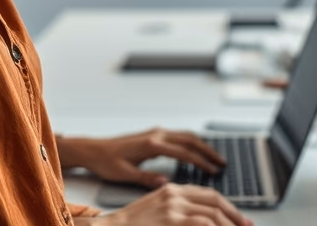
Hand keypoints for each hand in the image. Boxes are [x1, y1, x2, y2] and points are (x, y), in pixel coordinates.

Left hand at [59, 128, 226, 187]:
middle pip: (190, 139)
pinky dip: (191, 143)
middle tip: (222, 163)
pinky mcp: (153, 135)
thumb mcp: (125, 175)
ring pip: (185, 135)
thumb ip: (147, 178)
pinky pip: (178, 136)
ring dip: (201, 145)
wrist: (93, 150)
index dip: (201, 163)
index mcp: (151, 144)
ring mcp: (155, 132)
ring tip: (214, 158)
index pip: (184, 153)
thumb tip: (168, 183)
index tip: (214, 171)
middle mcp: (156, 134)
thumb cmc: (107, 163)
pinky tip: (195, 152)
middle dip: (208, 151)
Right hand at [100, 183, 253, 225]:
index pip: (208, 194)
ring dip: (229, 225)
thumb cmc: (132, 224)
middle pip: (215, 201)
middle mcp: (174, 194)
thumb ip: (178, 209)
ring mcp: (173, 207)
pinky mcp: (171, 219)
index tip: (240, 218)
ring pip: (212, 214)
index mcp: (172, 189)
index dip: (227, 206)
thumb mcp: (157, 209)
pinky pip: (203, 223)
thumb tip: (202, 219)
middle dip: (235, 215)